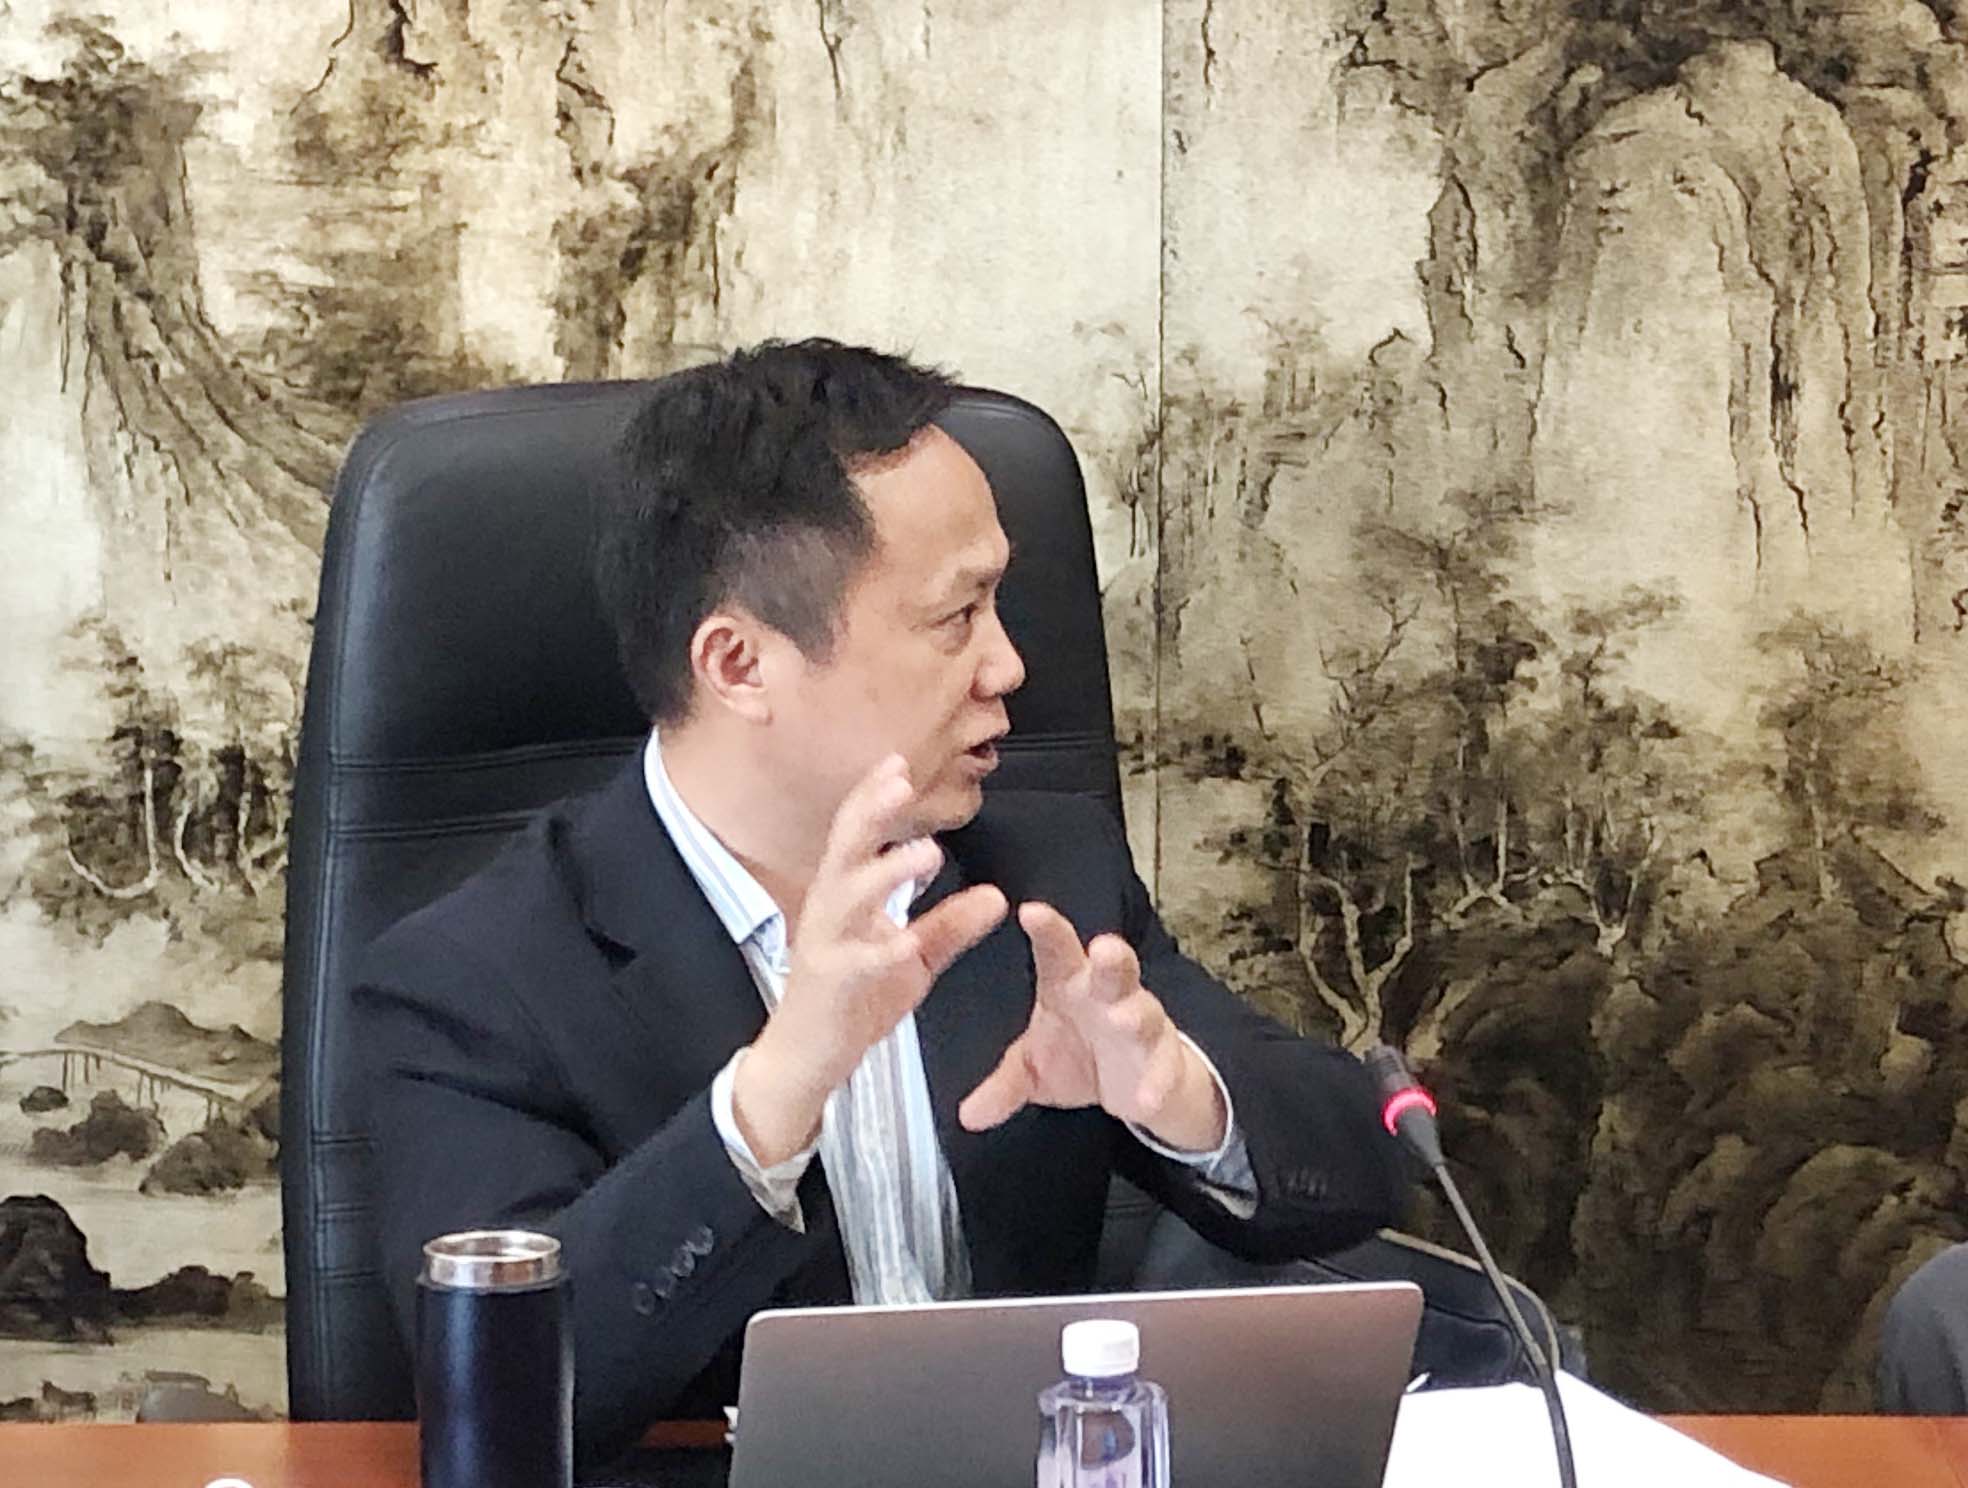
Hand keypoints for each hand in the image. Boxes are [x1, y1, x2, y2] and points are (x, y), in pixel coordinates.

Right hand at [733, 755, 1007, 1164]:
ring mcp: (825, 946)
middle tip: (901, 781)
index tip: (900, 763)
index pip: (856, 835)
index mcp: (844, 896)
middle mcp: (829, 911)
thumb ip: (951, 926)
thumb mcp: (912, 957)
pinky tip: (906, 941)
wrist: (808, 1058)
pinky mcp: (831, 986)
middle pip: (845, 848)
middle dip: (871, 812)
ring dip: (886, 872)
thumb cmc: (854, 999)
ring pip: (847, 897)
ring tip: (927, 854)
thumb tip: (997, 896)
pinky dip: (881, 950)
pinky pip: (856, 964)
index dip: (875, 798)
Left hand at [957, 902, 1226, 1151]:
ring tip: (1123, 1019)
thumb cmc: (1076, 1053)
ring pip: (1143, 1011)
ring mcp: (1141, 1024)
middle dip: (1110, 957)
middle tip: (1102, 948)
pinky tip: (1145, 1099)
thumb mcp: (1033, 1070)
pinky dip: (1156, 1083)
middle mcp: (1108, 995)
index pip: (1056, 948)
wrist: (1135, 1082)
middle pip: (1112, 968)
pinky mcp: (1164, 1059)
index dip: (1046, 928)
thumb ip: (1005, 1086)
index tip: (1030, 912)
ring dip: (1135, 1014)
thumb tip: (969, 1115)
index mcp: (1069, 982)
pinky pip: (1163, 1069)